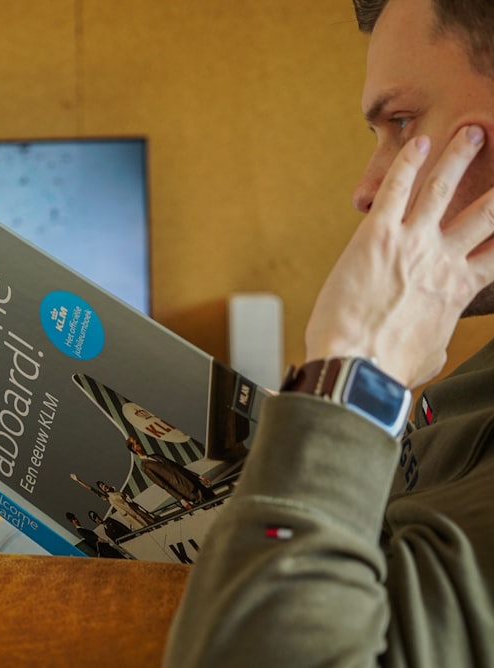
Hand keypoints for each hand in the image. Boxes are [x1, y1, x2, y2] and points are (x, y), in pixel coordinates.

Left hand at [305, 125, 493, 387]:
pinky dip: (408, 164)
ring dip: (459, 157)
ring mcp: (412, 243)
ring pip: (443, 189)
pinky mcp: (376, 236)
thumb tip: (435, 333)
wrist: (357, 369)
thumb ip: (439, 331)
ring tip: (472, 131)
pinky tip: (418, 143)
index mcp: (461, 288)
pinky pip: (396, 190)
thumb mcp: (431, 353)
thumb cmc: (389, 369)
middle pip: (487, 211)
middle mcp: (444, 260)